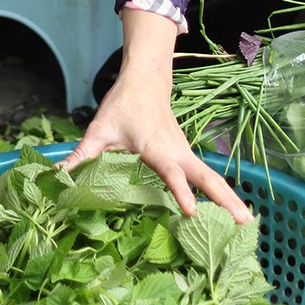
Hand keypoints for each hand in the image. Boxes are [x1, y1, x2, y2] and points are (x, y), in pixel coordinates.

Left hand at [61, 7, 250, 223]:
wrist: (145, 81)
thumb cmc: (122, 105)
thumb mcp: (99, 131)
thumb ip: (80, 156)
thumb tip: (56, 178)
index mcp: (155, 147)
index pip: (171, 173)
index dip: (180, 192)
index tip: (192, 212)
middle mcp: (177, 151)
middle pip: (205, 177)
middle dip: (225, 199)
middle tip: (245, 223)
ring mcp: (185, 153)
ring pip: (210, 177)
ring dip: (229, 197)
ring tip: (248, 223)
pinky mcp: (187, 156)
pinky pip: (206, 176)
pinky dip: (222, 192)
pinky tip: (231, 212)